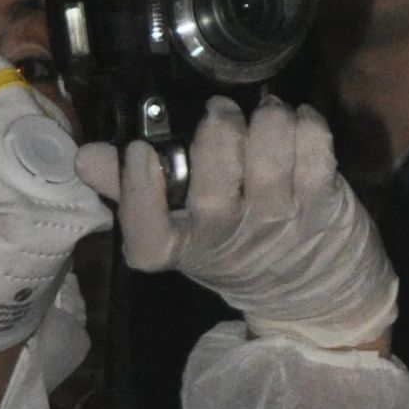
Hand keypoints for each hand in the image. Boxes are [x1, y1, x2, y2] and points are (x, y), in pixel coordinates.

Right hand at [72, 95, 396, 353]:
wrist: (314, 296)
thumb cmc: (238, 249)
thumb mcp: (180, 231)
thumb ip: (130, 191)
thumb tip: (86, 157)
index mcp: (182, 247)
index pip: (148, 236)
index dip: (138, 192)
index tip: (140, 152)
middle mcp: (228, 240)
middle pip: (213, 190)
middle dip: (216, 133)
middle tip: (220, 113)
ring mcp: (277, 224)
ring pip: (268, 160)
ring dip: (266, 120)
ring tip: (265, 113)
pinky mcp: (323, 207)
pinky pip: (315, 153)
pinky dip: (307, 126)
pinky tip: (298, 122)